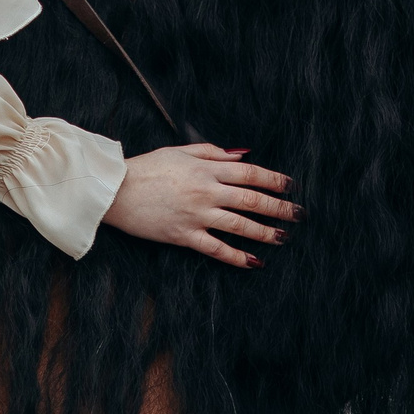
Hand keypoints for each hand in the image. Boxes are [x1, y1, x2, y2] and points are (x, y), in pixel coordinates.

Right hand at [104, 144, 299, 268]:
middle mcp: (206, 191)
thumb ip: (211, 152)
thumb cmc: (145, 168)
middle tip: (298, 214)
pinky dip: (237, 256)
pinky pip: (217, 248)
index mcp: (205, 168)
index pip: (249, 173)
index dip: (273, 180)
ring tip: (283, 237)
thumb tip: (241, 155)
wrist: (115, 191)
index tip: (290, 186)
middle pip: (252, 199)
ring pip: (240, 225)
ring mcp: (196, 214)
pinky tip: (254, 262)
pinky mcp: (184, 235)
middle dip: (279, 207)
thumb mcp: (179, 151)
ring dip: (266, 232)